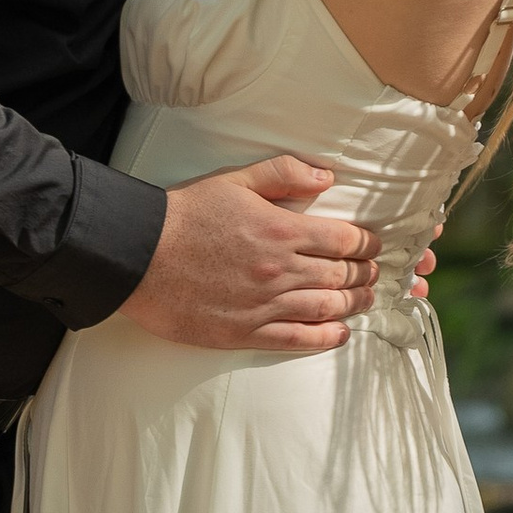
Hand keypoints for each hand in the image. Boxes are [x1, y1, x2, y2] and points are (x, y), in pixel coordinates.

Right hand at [121, 157, 381, 353]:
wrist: (137, 254)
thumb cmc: (184, 214)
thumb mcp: (235, 179)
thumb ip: (285, 172)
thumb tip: (328, 176)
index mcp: (281, 230)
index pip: (344, 240)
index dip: (367, 244)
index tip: (375, 246)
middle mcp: (279, 270)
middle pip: (341, 276)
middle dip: (365, 274)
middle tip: (375, 275)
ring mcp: (264, 305)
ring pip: (326, 308)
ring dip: (354, 305)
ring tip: (366, 301)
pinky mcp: (244, 332)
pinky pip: (296, 339)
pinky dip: (325, 338)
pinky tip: (340, 334)